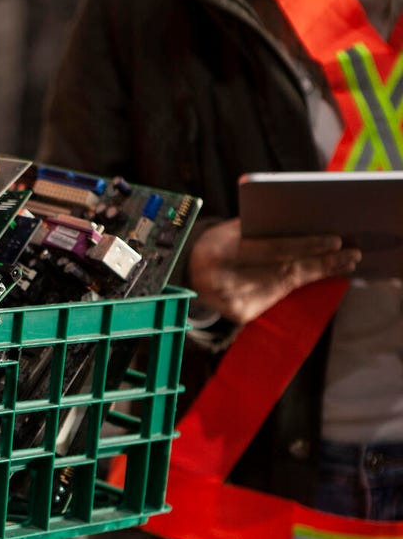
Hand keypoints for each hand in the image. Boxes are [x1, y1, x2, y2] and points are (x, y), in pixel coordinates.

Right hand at [188, 218, 359, 324]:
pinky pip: (276, 297)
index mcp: (221, 252)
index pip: (272, 249)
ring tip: (343, 263)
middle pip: (285, 269)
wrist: (187, 272)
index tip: (335, 240)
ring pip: (286, 285)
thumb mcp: (231, 230)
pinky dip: (299, 285)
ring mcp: (232, 300)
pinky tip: (320, 274)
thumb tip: (307, 225)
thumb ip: (261, 229)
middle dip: (321, 261)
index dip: (306, 245)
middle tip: (350, 254)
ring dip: (317, 273)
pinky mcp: (240, 313)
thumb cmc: (217, 244)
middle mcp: (224, 280)